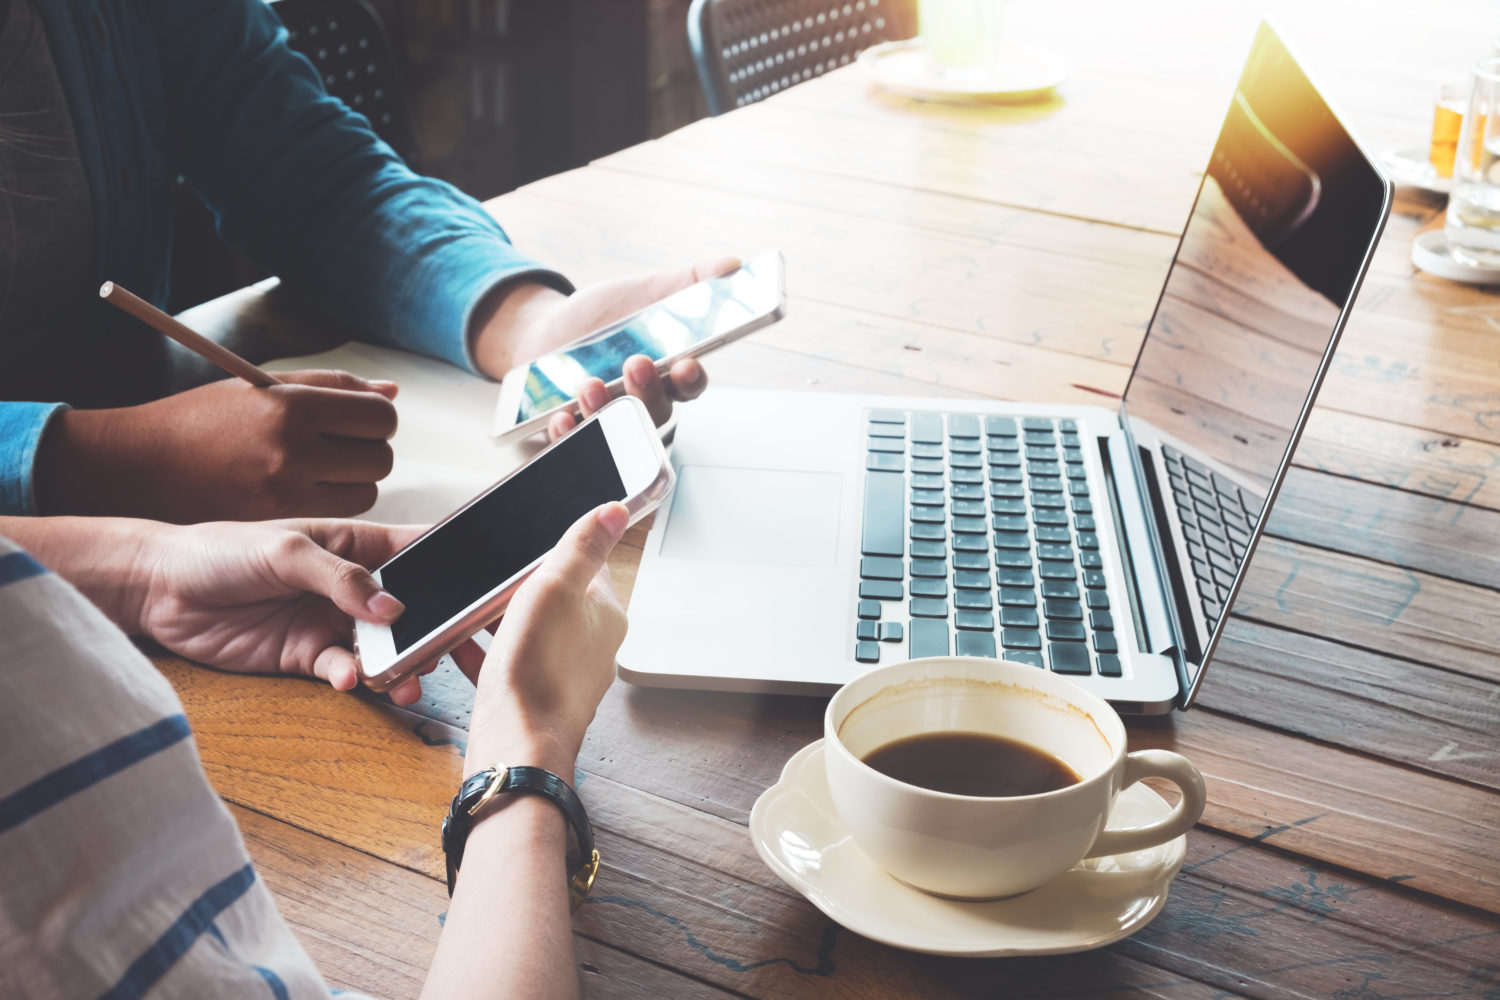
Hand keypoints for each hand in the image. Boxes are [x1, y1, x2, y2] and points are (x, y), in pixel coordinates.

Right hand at [36, 370, 398, 521]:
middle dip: (369, 450)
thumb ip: (333, 388)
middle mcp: (293, 450)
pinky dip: (334, 507)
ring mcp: (286, 493)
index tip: (361, 420)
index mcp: (291, 406)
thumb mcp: (262, 387)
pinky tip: (306, 492)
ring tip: (319, 470)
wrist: (138, 468)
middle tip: (341, 446)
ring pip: (366, 494)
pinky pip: (338, 518)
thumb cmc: (200, 420)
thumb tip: (391, 393)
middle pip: (380, 458)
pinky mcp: (277, 524)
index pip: (379, 416)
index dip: (377, 418)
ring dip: (355, 482)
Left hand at [133, 518, 436, 705]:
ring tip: (405, 678)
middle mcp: (353, 586)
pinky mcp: (307, 657)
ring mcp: (332, 623)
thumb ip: (342, 578)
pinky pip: (344, 672)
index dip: (456, 570)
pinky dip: (352, 678)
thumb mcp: (286, 550)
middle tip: (450, 650)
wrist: (158, 590)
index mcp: (357, 544)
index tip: (484, 593)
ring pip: (385, 649)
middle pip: (414, 610)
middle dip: (437, 631)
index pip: (420, 553)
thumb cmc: (218, 550)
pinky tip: (345, 677)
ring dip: (400, 664)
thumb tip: (392, 606)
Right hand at [453, 502, 628, 772]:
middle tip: (491, 578)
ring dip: (501, 619)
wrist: (515, 748)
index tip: (528, 546)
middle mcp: (591, 647)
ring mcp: (563, 675)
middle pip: (557, 600)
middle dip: (522, 587)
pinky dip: (485, 651)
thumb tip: (616, 510)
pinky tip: (458, 643)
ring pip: (531, 633)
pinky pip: (508, 665)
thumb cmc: (538, 672)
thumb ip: (582, 547)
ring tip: (469, 607)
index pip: (589, 567)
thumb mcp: (556, 587)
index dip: (557, 551)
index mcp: (606, 617)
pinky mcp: (533, 698)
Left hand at [471, 257, 738, 438]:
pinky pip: (575, 443)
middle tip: (637, 364)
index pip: (690, 385)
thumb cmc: (601, 318)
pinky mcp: (573, 430)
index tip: (687, 363)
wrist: (546, 329)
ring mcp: (608, 420)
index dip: (692, 379)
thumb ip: (687, 281)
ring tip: (591, 385)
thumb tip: (732, 265)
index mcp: (666, 373)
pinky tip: (563, 417)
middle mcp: (641, 403)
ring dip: (608, 412)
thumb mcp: (643, 291)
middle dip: (648, 391)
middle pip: (655, 411)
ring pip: (618, 432)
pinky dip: (570, 434)